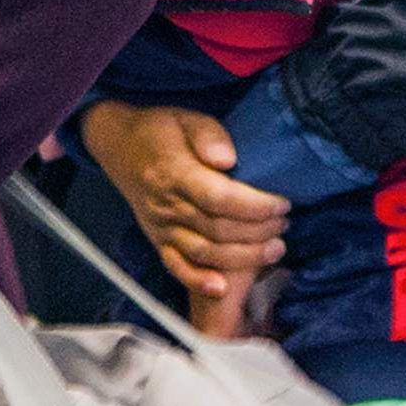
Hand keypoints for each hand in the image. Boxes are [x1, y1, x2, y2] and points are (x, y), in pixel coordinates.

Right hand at [77, 100, 287, 324]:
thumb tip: (227, 160)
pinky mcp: (158, 241)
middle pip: (216, 229)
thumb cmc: (163, 130)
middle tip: (286, 223)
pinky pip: (175, 267)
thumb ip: (208, 135)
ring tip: (276, 249)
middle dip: (258, 231)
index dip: (254, 206)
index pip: (218, 197)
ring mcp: (161, 227)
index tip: (282, 203)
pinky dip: (197, 281)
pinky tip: (223, 288)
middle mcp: (166, 205)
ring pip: (203, 252)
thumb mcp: (186, 118)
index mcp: (174, 173)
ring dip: (243, 257)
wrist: (120, 146)